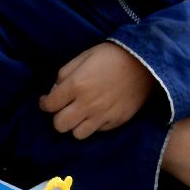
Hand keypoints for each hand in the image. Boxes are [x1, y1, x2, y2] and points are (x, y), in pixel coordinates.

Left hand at [38, 42, 155, 138]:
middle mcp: (87, 104)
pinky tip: (96, 113)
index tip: (47, 101)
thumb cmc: (111, 56)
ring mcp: (102, 115)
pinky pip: (97, 131)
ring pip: (77, 134)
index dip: (44, 103)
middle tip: (62, 109)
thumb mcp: (83, 57)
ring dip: (74, 125)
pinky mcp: (116, 121)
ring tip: (79, 115)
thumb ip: (64, 74)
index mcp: (76, 85)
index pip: (49, 105)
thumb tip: (55, 91)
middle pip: (60, 125)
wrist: (145, 63)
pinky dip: (93, 125)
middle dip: (57, 117)